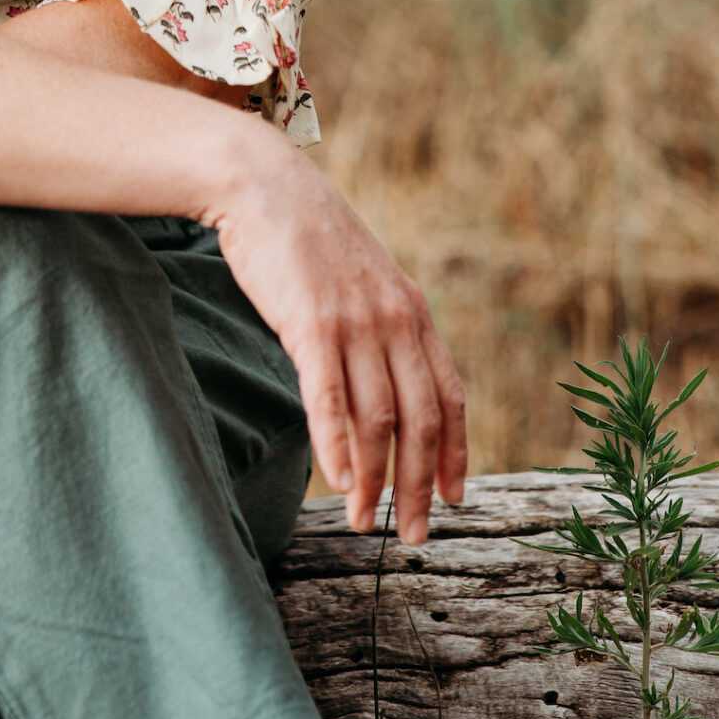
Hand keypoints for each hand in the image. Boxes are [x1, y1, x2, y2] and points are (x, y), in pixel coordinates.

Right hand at [204, 150, 467, 547]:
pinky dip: (338, 446)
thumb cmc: (304, 236)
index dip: (455, 453)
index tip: (451, 497)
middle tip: (412, 534)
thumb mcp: (361, 279)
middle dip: (418, 486)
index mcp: (412, 312)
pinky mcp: (311, 324)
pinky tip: (338, 481)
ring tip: (364, 521)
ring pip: (379, 420)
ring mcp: (355, 323)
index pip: (449, 396)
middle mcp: (394, 321)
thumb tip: (381, 381)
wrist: (263, 184)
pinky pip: (330, 399)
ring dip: (375, 480)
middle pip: (421, 421)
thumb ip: (380, 326)